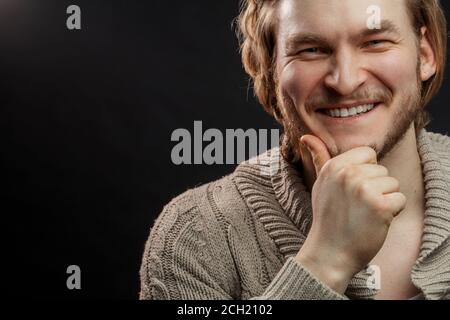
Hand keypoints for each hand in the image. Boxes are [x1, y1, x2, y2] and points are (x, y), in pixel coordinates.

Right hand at [295, 135, 405, 293]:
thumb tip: (306, 136)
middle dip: (375, 188)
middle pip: (382, 170)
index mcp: (335, 166)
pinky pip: (400, 200)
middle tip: (356, 206)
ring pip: (393, 184)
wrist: (329, 251)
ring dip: (384, 200)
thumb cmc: (327, 217)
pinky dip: (392, 213)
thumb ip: (319, 158)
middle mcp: (348, 173)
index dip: (366, 172)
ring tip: (364, 214)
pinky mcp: (380, 205)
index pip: (369, 154)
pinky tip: (374, 221)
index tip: (352, 190)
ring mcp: (364, 189)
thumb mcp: (320, 183)